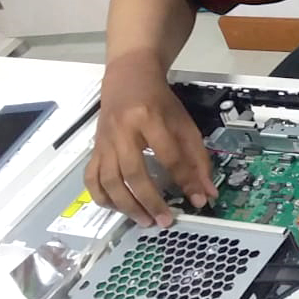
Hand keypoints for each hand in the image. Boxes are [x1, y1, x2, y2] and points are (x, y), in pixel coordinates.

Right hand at [85, 53, 216, 226]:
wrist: (129, 77)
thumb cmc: (159, 101)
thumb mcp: (184, 123)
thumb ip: (197, 158)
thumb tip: (207, 193)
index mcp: (149, 118)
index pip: (168, 155)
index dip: (184, 180)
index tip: (197, 200)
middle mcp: (122, 130)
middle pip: (133, 172)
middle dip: (150, 201)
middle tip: (164, 221)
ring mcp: (104, 141)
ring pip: (109, 180)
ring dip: (126, 206)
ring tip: (145, 221)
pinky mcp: (95, 148)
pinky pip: (92, 178)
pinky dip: (102, 197)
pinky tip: (118, 208)